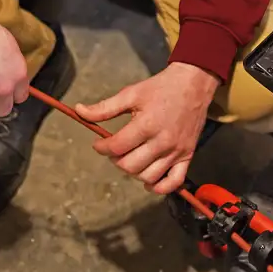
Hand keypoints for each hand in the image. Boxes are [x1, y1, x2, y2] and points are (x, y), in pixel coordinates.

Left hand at [76, 63, 219, 194]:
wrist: (193, 83)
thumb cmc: (161, 87)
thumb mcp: (131, 93)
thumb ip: (104, 107)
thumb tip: (79, 111)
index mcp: (146, 124)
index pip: (117, 147)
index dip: (101, 148)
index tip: (98, 143)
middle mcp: (162, 141)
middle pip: (130, 165)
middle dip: (116, 159)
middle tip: (115, 149)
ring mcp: (176, 150)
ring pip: (148, 176)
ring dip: (134, 172)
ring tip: (130, 159)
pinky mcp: (187, 155)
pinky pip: (173, 182)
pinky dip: (160, 187)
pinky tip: (148, 180)